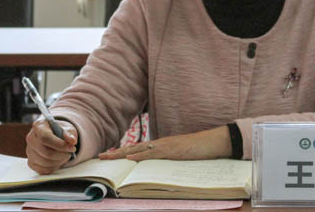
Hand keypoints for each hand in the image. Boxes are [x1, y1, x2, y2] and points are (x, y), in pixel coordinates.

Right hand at [26, 118, 77, 174]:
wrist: (55, 136)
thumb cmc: (60, 131)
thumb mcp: (67, 128)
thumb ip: (69, 134)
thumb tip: (72, 141)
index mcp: (38, 126)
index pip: (45, 138)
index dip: (60, 145)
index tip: (72, 147)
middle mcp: (31, 138)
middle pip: (46, 152)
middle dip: (61, 154)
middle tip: (70, 152)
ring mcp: (29, 151)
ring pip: (45, 162)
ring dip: (59, 161)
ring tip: (66, 155)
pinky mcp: (31, 162)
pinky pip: (42, 170)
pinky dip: (53, 167)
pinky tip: (59, 160)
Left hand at [98, 125, 231, 161]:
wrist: (214, 142)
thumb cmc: (201, 150)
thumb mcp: (182, 158)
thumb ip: (169, 162)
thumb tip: (157, 172)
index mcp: (162, 146)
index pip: (139, 149)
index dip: (123, 153)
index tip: (110, 156)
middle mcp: (161, 144)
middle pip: (134, 148)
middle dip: (116, 153)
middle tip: (100, 157)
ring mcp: (166, 146)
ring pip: (139, 150)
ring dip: (122, 154)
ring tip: (108, 158)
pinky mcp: (172, 150)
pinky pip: (152, 154)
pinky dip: (140, 156)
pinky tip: (130, 158)